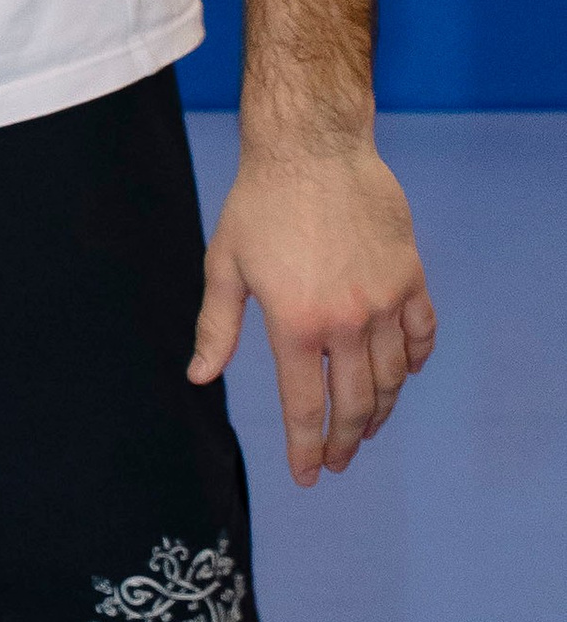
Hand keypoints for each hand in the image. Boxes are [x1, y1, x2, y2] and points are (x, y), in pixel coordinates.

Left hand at [192, 137, 436, 482]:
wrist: (311, 145)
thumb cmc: (259, 202)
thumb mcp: (225, 263)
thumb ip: (217, 327)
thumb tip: (200, 377)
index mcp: (296, 323)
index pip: (305, 407)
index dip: (306, 448)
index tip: (307, 476)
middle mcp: (346, 321)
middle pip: (355, 404)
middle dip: (346, 442)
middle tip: (339, 460)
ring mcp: (384, 300)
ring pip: (391, 378)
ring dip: (380, 410)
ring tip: (367, 426)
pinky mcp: (410, 277)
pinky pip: (421, 335)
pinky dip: (413, 362)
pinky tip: (401, 373)